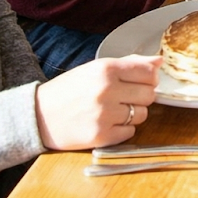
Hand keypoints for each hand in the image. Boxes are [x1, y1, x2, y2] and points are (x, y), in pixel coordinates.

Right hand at [35, 55, 160, 149]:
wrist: (38, 116)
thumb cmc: (69, 90)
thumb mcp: (95, 69)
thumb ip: (129, 64)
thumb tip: (159, 61)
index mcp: (105, 69)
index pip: (148, 72)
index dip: (149, 77)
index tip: (141, 81)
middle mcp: (106, 90)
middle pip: (149, 94)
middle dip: (141, 96)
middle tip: (124, 96)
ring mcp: (104, 115)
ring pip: (142, 114)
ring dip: (133, 113)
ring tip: (113, 110)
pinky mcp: (101, 137)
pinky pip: (131, 132)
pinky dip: (123, 129)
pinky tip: (107, 123)